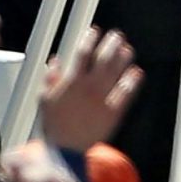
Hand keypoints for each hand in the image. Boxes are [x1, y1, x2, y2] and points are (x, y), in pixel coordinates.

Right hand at [39, 28, 142, 150]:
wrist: (66, 150)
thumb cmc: (54, 125)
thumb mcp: (44, 100)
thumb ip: (49, 79)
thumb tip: (55, 61)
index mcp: (71, 82)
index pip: (82, 54)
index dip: (89, 39)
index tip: (94, 31)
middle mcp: (88, 88)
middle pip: (103, 59)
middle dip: (111, 44)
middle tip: (117, 35)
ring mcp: (102, 100)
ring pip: (116, 73)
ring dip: (123, 59)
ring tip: (128, 49)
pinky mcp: (113, 112)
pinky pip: (125, 94)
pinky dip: (132, 82)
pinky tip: (136, 73)